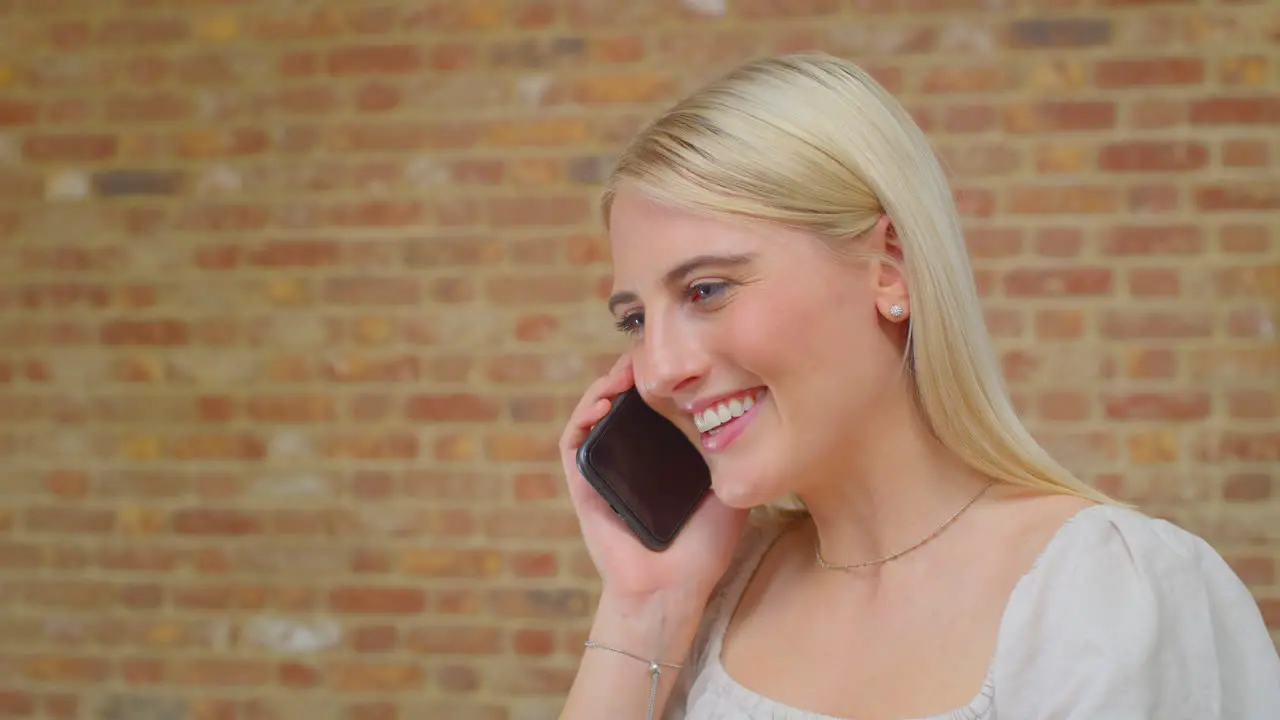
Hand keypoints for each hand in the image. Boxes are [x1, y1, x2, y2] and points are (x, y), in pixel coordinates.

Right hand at [559, 355, 749, 609]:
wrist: (674, 589)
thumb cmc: (703, 548)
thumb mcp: (730, 489)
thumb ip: (737, 456)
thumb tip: (755, 413)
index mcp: (660, 453)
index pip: (653, 402)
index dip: (658, 374)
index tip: (675, 353)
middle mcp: (629, 456)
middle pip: (621, 400)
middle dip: (630, 372)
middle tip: (647, 353)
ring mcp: (603, 469)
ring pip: (593, 413)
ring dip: (604, 386)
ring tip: (624, 372)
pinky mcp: (583, 485)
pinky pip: (572, 443)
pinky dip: (581, 417)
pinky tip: (602, 404)